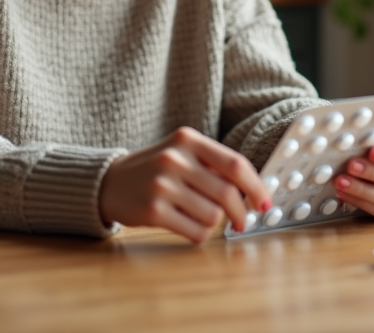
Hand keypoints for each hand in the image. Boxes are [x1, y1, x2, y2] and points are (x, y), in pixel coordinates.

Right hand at [99, 127, 271, 243]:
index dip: (256, 187)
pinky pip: (195, 232)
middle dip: (241, 213)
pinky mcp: (153, 211)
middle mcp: (174, 159)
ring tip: (198, 215)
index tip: (264, 203)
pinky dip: (199, 234)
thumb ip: (213, 165)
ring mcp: (162, 185)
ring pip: (213, 216)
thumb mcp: (181, 153)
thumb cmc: (155, 169)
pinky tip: (186, 224)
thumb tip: (254, 191)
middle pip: (227, 193)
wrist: (109, 182)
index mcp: (187, 140)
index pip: (235, 164)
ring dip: (213, 222)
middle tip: (242, 222)